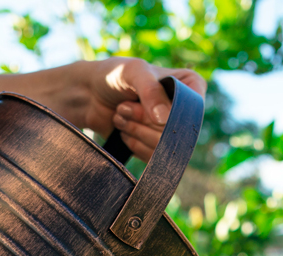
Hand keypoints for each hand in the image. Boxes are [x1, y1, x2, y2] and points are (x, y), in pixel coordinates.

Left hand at [76, 58, 206, 161]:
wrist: (90, 95)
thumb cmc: (113, 75)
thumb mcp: (133, 72)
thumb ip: (151, 91)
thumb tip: (165, 119)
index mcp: (190, 84)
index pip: (192, 108)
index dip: (166, 112)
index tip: (141, 102)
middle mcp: (185, 108)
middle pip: (175, 130)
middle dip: (143, 120)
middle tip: (123, 106)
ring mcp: (171, 129)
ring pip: (164, 146)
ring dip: (135, 131)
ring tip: (120, 114)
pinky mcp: (157, 146)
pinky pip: (153, 156)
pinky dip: (133, 143)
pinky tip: (122, 129)